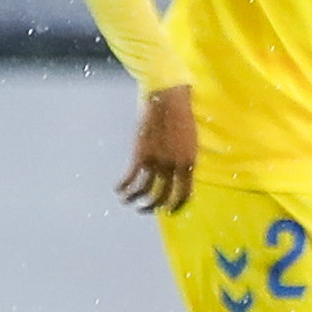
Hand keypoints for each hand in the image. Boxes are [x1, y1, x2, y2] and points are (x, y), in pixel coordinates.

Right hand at [118, 84, 197, 211]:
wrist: (168, 101)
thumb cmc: (182, 119)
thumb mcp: (191, 143)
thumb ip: (186, 162)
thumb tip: (183, 177)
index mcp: (189, 164)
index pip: (184, 195)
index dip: (176, 206)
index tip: (169, 211)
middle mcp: (173, 167)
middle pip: (162, 197)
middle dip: (153, 207)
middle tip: (146, 209)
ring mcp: (157, 162)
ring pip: (144, 191)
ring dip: (135, 200)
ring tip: (129, 202)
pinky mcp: (141, 155)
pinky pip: (131, 177)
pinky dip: (124, 186)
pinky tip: (119, 189)